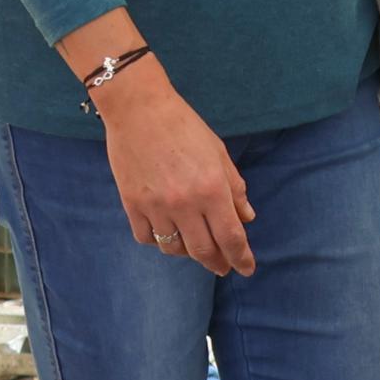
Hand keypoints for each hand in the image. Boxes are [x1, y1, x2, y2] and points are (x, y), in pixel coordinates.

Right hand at [92, 66, 255, 276]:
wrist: (139, 110)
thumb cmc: (184, 127)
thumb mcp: (219, 153)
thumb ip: (235, 188)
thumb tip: (247, 218)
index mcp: (212, 189)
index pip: (231, 237)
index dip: (242, 258)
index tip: (247, 269)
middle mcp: (185, 204)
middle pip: (204, 250)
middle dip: (217, 263)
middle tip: (223, 267)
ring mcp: (156, 207)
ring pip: (174, 249)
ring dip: (188, 252)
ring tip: (195, 245)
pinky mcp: (132, 205)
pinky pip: (148, 238)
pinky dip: (160, 241)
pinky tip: (167, 232)